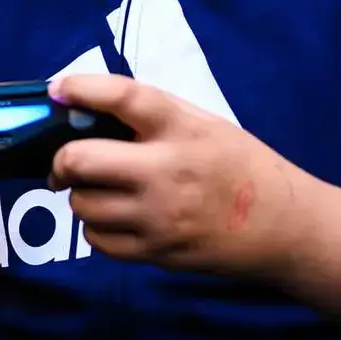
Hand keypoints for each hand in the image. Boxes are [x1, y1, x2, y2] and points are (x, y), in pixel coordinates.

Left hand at [48, 74, 308, 272]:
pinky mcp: (156, 251)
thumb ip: (152, 117)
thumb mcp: (203, 124)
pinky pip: (97, 241)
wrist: (281, 225)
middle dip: (63, 159)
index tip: (59, 89)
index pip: (123, 96)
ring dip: (82, 195)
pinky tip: (116, 218)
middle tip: (67, 161)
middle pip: (80, 160)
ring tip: (102, 190)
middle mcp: (167, 170)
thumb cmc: (238, 166)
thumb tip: (85, 111)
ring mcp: (159, 215)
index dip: (82, 88)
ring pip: (82, 205)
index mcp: (182, 127)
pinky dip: (97, 228)